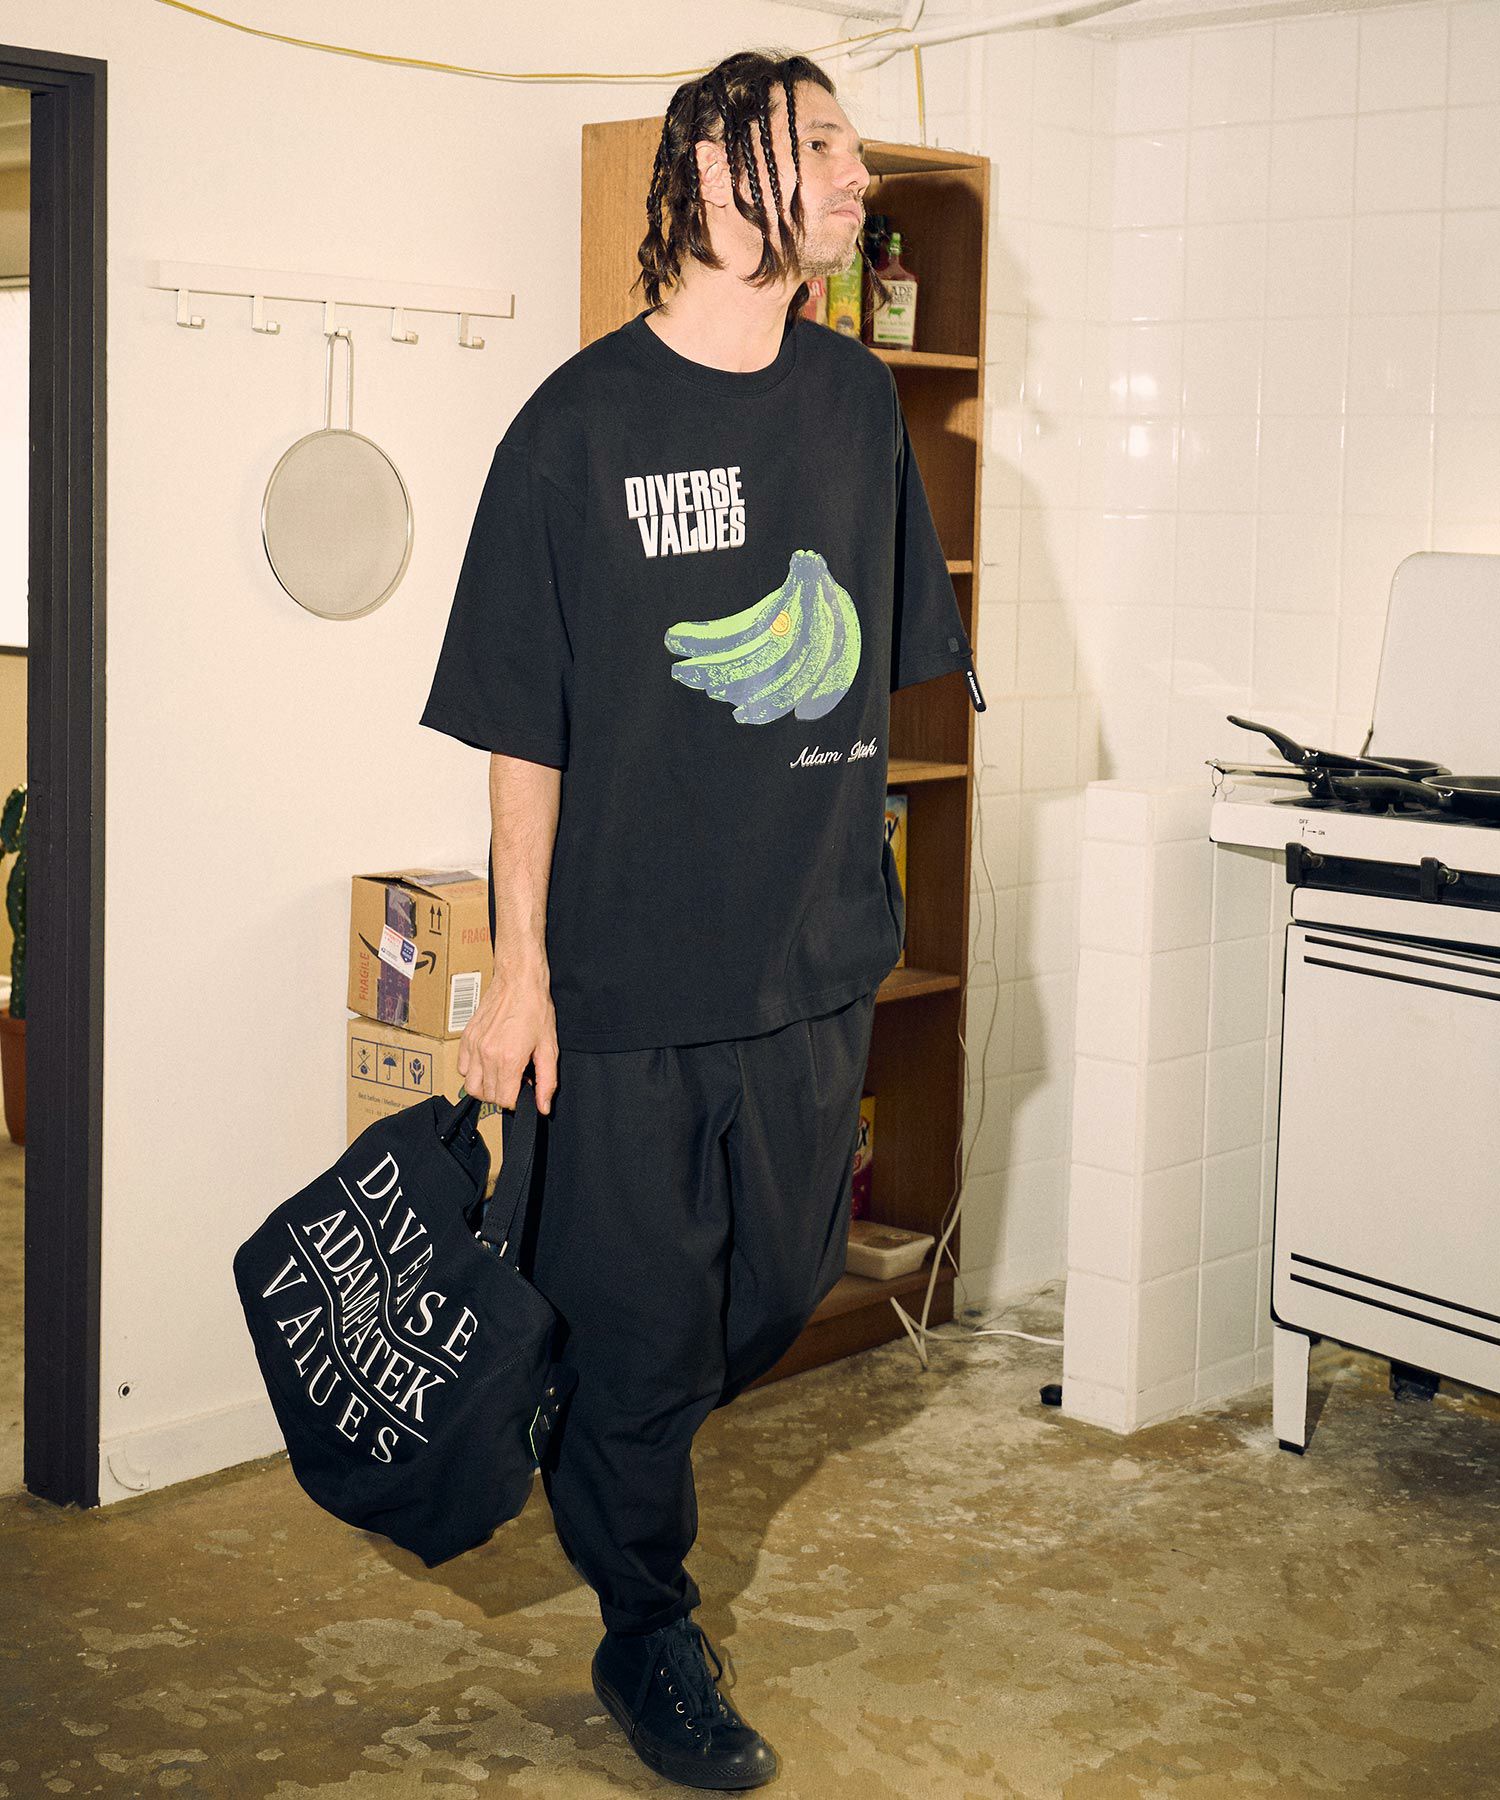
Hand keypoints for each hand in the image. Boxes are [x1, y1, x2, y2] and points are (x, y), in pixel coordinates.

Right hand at [458, 961, 558, 1114]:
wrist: (518, 981)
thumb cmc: (535, 1009)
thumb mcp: (549, 1047)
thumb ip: (547, 1080)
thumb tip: (543, 1106)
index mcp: (509, 1059)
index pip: (504, 1100)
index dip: (517, 1100)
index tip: (524, 1087)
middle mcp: (487, 1055)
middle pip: (487, 1096)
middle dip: (503, 1095)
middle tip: (516, 1079)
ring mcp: (473, 1047)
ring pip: (470, 1086)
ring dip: (486, 1087)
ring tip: (501, 1074)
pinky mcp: (466, 1038)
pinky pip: (462, 1068)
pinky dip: (473, 1072)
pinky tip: (488, 1062)